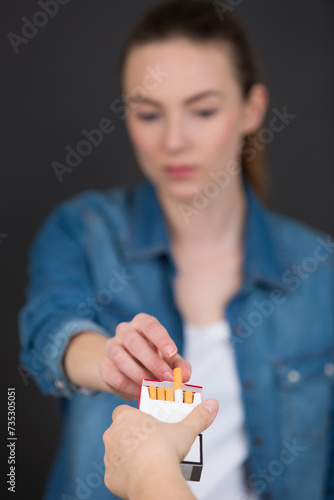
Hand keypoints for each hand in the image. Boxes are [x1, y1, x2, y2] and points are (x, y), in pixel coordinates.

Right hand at [98, 313, 191, 399]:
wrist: (134, 371)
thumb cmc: (157, 359)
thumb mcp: (172, 361)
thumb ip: (180, 367)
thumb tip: (184, 377)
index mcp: (143, 323)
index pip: (151, 326)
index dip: (162, 339)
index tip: (173, 353)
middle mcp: (125, 330)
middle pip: (135, 343)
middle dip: (153, 363)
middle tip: (167, 379)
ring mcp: (111, 346)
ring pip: (121, 358)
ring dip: (139, 375)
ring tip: (154, 387)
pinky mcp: (104, 365)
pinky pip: (113, 375)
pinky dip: (129, 386)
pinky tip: (141, 392)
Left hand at [103, 399, 218, 498]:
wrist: (153, 478)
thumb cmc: (164, 449)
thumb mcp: (185, 429)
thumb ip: (198, 416)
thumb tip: (212, 404)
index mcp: (126, 418)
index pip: (123, 412)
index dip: (134, 417)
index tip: (147, 423)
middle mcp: (113, 435)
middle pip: (120, 433)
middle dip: (133, 438)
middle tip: (151, 443)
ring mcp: (109, 457)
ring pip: (117, 454)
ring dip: (129, 457)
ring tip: (148, 462)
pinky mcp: (110, 478)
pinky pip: (117, 475)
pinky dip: (127, 476)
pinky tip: (141, 476)